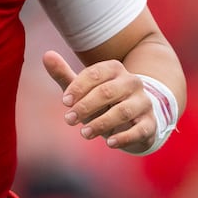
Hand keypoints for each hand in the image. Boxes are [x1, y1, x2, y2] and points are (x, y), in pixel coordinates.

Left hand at [43, 51, 158, 153]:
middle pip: (107, 92)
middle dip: (85, 106)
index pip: (95, 74)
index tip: (65, 102)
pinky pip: (139, 130)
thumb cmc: (103, 102)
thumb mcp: (83, 90)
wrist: (134, 119)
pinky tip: (109, 143)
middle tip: (68, 120)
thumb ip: (64, 74)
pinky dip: (124, 137)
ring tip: (84, 133)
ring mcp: (143, 103)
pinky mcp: (150, 124)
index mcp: (115, 69)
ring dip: (101, 123)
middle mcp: (132, 83)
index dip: (78, 88)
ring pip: (123, 111)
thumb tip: (46, 55)